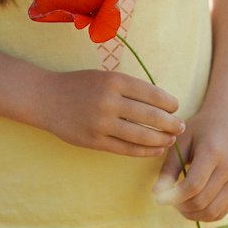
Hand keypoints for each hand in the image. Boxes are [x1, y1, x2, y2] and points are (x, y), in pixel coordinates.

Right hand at [42, 69, 184, 157]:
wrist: (47, 98)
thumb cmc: (80, 85)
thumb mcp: (105, 77)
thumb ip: (130, 88)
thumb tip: (162, 103)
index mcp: (114, 81)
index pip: (152, 94)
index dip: (169, 103)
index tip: (176, 107)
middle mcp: (109, 101)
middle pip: (150, 116)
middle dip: (171, 123)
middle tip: (181, 126)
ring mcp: (101, 123)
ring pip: (141, 135)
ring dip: (161, 139)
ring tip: (171, 140)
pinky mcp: (94, 141)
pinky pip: (126, 149)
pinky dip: (144, 151)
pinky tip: (156, 149)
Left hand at [152, 107, 227, 222]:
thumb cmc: (201, 129)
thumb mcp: (182, 141)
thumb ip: (170, 167)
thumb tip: (157, 193)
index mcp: (213, 152)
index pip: (192, 186)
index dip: (173, 197)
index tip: (159, 197)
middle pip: (202, 201)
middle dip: (181, 206)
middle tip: (168, 200)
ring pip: (212, 211)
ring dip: (192, 215)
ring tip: (180, 205)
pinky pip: (221, 212)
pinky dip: (205, 215)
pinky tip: (193, 207)